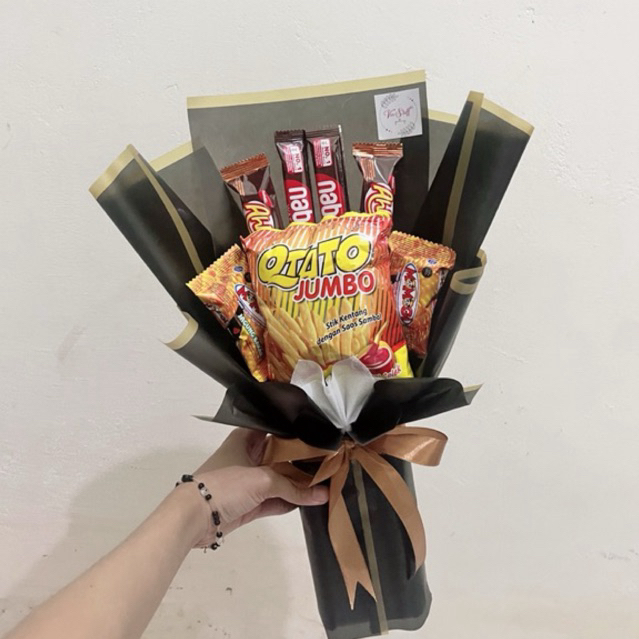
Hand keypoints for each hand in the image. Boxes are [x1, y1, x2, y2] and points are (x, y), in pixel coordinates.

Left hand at [183, 429, 327, 546]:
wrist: (194, 517)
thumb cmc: (223, 485)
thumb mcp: (262, 480)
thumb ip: (293, 487)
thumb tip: (321, 495)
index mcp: (246, 438)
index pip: (277, 429)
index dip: (297, 432)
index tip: (320, 434)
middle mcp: (249, 456)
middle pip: (281, 455)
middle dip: (302, 459)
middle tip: (329, 458)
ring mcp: (250, 480)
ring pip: (281, 479)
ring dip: (299, 483)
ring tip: (326, 480)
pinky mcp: (251, 502)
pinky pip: (277, 499)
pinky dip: (291, 501)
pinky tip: (311, 499)